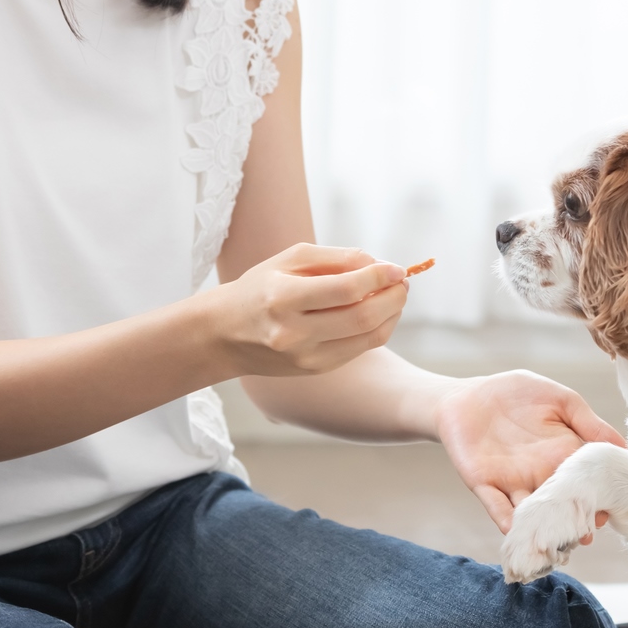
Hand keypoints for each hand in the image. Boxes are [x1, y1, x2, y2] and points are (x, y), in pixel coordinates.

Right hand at [206, 243, 407, 378]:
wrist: (225, 334)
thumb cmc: (260, 287)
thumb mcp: (289, 260)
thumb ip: (335, 258)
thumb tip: (378, 263)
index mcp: (282, 298)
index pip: (344, 290)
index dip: (378, 277)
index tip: (397, 267)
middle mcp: (293, 332)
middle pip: (361, 317)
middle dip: (393, 297)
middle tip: (402, 281)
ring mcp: (305, 357)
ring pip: (367, 338)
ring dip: (391, 314)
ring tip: (395, 294)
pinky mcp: (315, 369)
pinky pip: (359, 349)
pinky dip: (378, 330)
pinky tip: (379, 313)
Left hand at [435, 370, 624, 533]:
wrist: (466, 396)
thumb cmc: (515, 394)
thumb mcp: (561, 400)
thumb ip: (589, 422)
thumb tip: (624, 447)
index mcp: (562, 455)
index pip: (584, 481)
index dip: (596, 497)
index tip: (610, 510)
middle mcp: (541, 475)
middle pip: (561, 504)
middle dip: (573, 521)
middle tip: (586, 534)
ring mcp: (513, 483)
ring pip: (533, 513)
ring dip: (544, 529)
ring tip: (556, 542)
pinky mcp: (485, 484)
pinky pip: (497, 507)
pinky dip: (506, 521)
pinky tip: (516, 530)